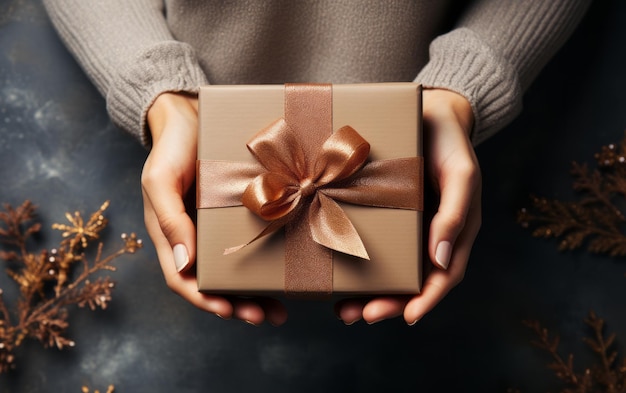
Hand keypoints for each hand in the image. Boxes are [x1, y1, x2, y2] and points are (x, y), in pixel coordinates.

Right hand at [142, 92, 286, 325]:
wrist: (190, 114)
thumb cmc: (170, 148)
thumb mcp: (160, 181)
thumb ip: (169, 220)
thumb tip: (185, 264)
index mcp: (171, 236)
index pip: (183, 280)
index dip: (204, 299)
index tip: (229, 311)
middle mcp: (196, 238)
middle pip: (214, 283)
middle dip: (238, 305)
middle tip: (265, 316)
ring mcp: (218, 227)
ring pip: (236, 269)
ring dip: (256, 292)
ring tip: (280, 309)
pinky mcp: (240, 212)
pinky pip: (253, 241)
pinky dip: (266, 260)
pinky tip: (286, 271)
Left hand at [335, 88, 480, 324]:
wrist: (430, 111)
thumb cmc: (451, 144)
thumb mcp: (461, 174)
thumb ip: (456, 213)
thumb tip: (439, 260)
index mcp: (452, 232)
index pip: (443, 276)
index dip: (427, 299)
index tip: (408, 317)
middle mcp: (426, 236)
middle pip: (409, 283)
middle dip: (386, 304)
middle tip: (358, 316)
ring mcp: (402, 227)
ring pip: (386, 269)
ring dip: (365, 293)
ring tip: (342, 309)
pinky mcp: (380, 212)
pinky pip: (367, 241)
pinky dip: (354, 261)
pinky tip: (333, 271)